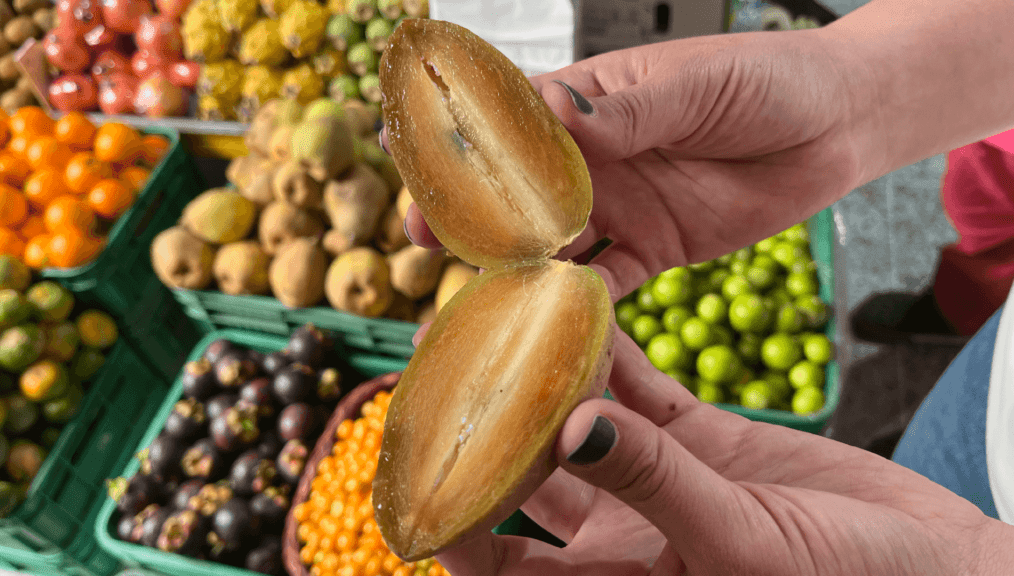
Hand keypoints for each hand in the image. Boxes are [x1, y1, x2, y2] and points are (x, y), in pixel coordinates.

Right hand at [386, 29, 877, 299]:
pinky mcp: (652, 250)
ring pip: (552, 247)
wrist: (837, 125)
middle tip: (426, 245)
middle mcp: (592, 161)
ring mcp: (618, 208)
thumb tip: (554, 113)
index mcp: (589, 103)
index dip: (461, 149)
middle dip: (472, 220)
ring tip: (477, 300)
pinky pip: (606, 285)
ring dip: (517, 273)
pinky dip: (579, 308)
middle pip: (516, 195)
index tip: (414, 168)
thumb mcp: (695, 87)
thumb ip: (627, 111)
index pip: (509, 125)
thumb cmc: (766, 81)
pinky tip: (553, 327)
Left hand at [433, 330, 1012, 575]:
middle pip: (526, 481)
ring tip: (508, 317)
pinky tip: (585, 306)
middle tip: (449, 365)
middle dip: (488, 428)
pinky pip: (645, 392)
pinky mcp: (704, 443)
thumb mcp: (742, 548)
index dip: (454, 520)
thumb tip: (568, 427)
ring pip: (582, 424)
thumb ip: (654, 486)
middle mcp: (621, 537)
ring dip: (548, 377)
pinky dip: (617, 355)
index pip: (501, 564)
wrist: (940, 569)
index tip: (419, 462)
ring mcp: (659, 484)